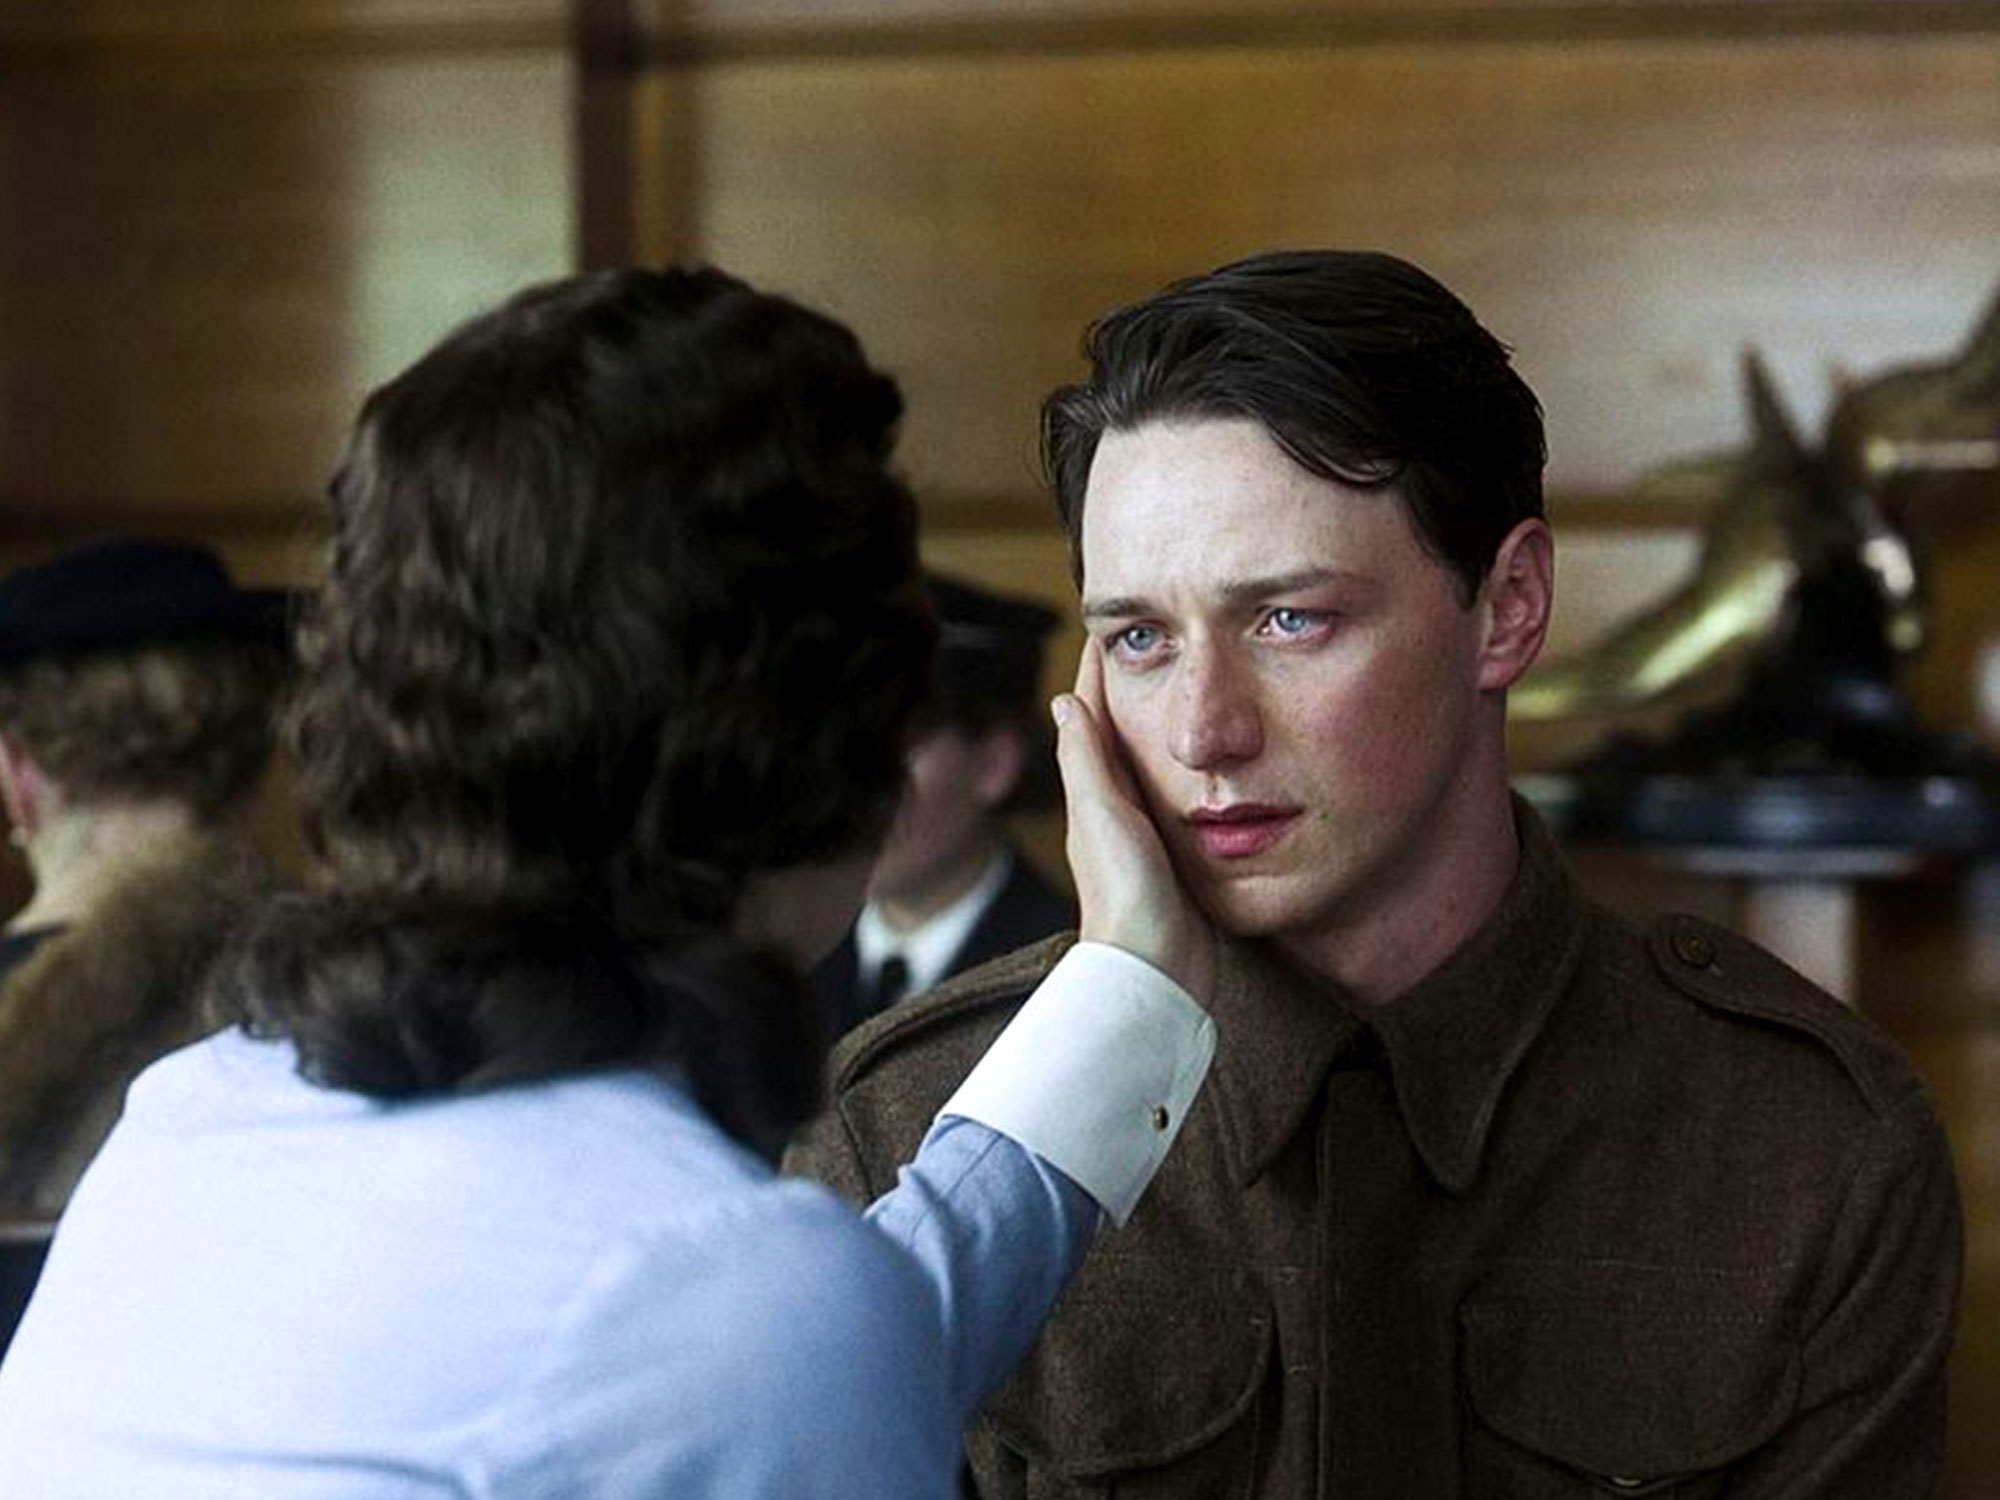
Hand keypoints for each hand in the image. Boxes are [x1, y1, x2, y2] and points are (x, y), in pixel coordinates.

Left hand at [1052, 638, 1215, 1004]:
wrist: (1156, 973)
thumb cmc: (1125, 896)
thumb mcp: (1103, 817)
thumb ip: (1087, 761)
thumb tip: (1062, 701)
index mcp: (1094, 792)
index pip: (1093, 714)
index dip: (1101, 670)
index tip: (1112, 624)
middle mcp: (1115, 809)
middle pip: (1122, 732)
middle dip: (1135, 687)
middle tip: (1156, 640)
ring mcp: (1146, 834)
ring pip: (1154, 762)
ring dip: (1164, 723)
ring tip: (1184, 684)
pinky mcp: (1178, 858)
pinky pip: (1182, 797)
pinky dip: (1191, 768)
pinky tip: (1212, 762)